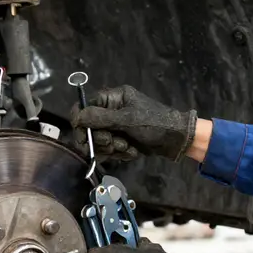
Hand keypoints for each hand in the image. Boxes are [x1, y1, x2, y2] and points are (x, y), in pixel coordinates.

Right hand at [70, 84, 197, 161]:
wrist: (176, 140)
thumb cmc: (155, 123)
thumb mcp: (127, 119)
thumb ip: (100, 118)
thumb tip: (76, 117)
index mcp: (112, 98)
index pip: (84, 107)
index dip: (80, 122)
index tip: (84, 136)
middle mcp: (110, 111)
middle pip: (88, 128)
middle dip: (100, 139)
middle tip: (112, 143)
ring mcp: (115, 127)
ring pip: (97, 142)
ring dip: (111, 148)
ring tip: (127, 147)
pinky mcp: (119, 140)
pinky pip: (108, 151)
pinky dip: (118, 154)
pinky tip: (131, 151)